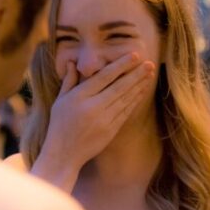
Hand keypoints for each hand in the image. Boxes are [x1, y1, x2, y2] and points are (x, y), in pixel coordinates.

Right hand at [31, 53, 154, 190]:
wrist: (64, 153)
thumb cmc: (59, 125)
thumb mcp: (60, 101)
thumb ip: (69, 81)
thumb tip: (72, 62)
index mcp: (79, 97)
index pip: (104, 77)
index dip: (121, 65)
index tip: (134, 56)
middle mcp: (93, 107)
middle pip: (119, 87)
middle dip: (136, 74)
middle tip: (150, 63)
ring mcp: (103, 120)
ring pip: (125, 99)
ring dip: (139, 85)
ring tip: (150, 74)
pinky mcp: (111, 130)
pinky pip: (126, 111)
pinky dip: (135, 100)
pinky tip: (142, 90)